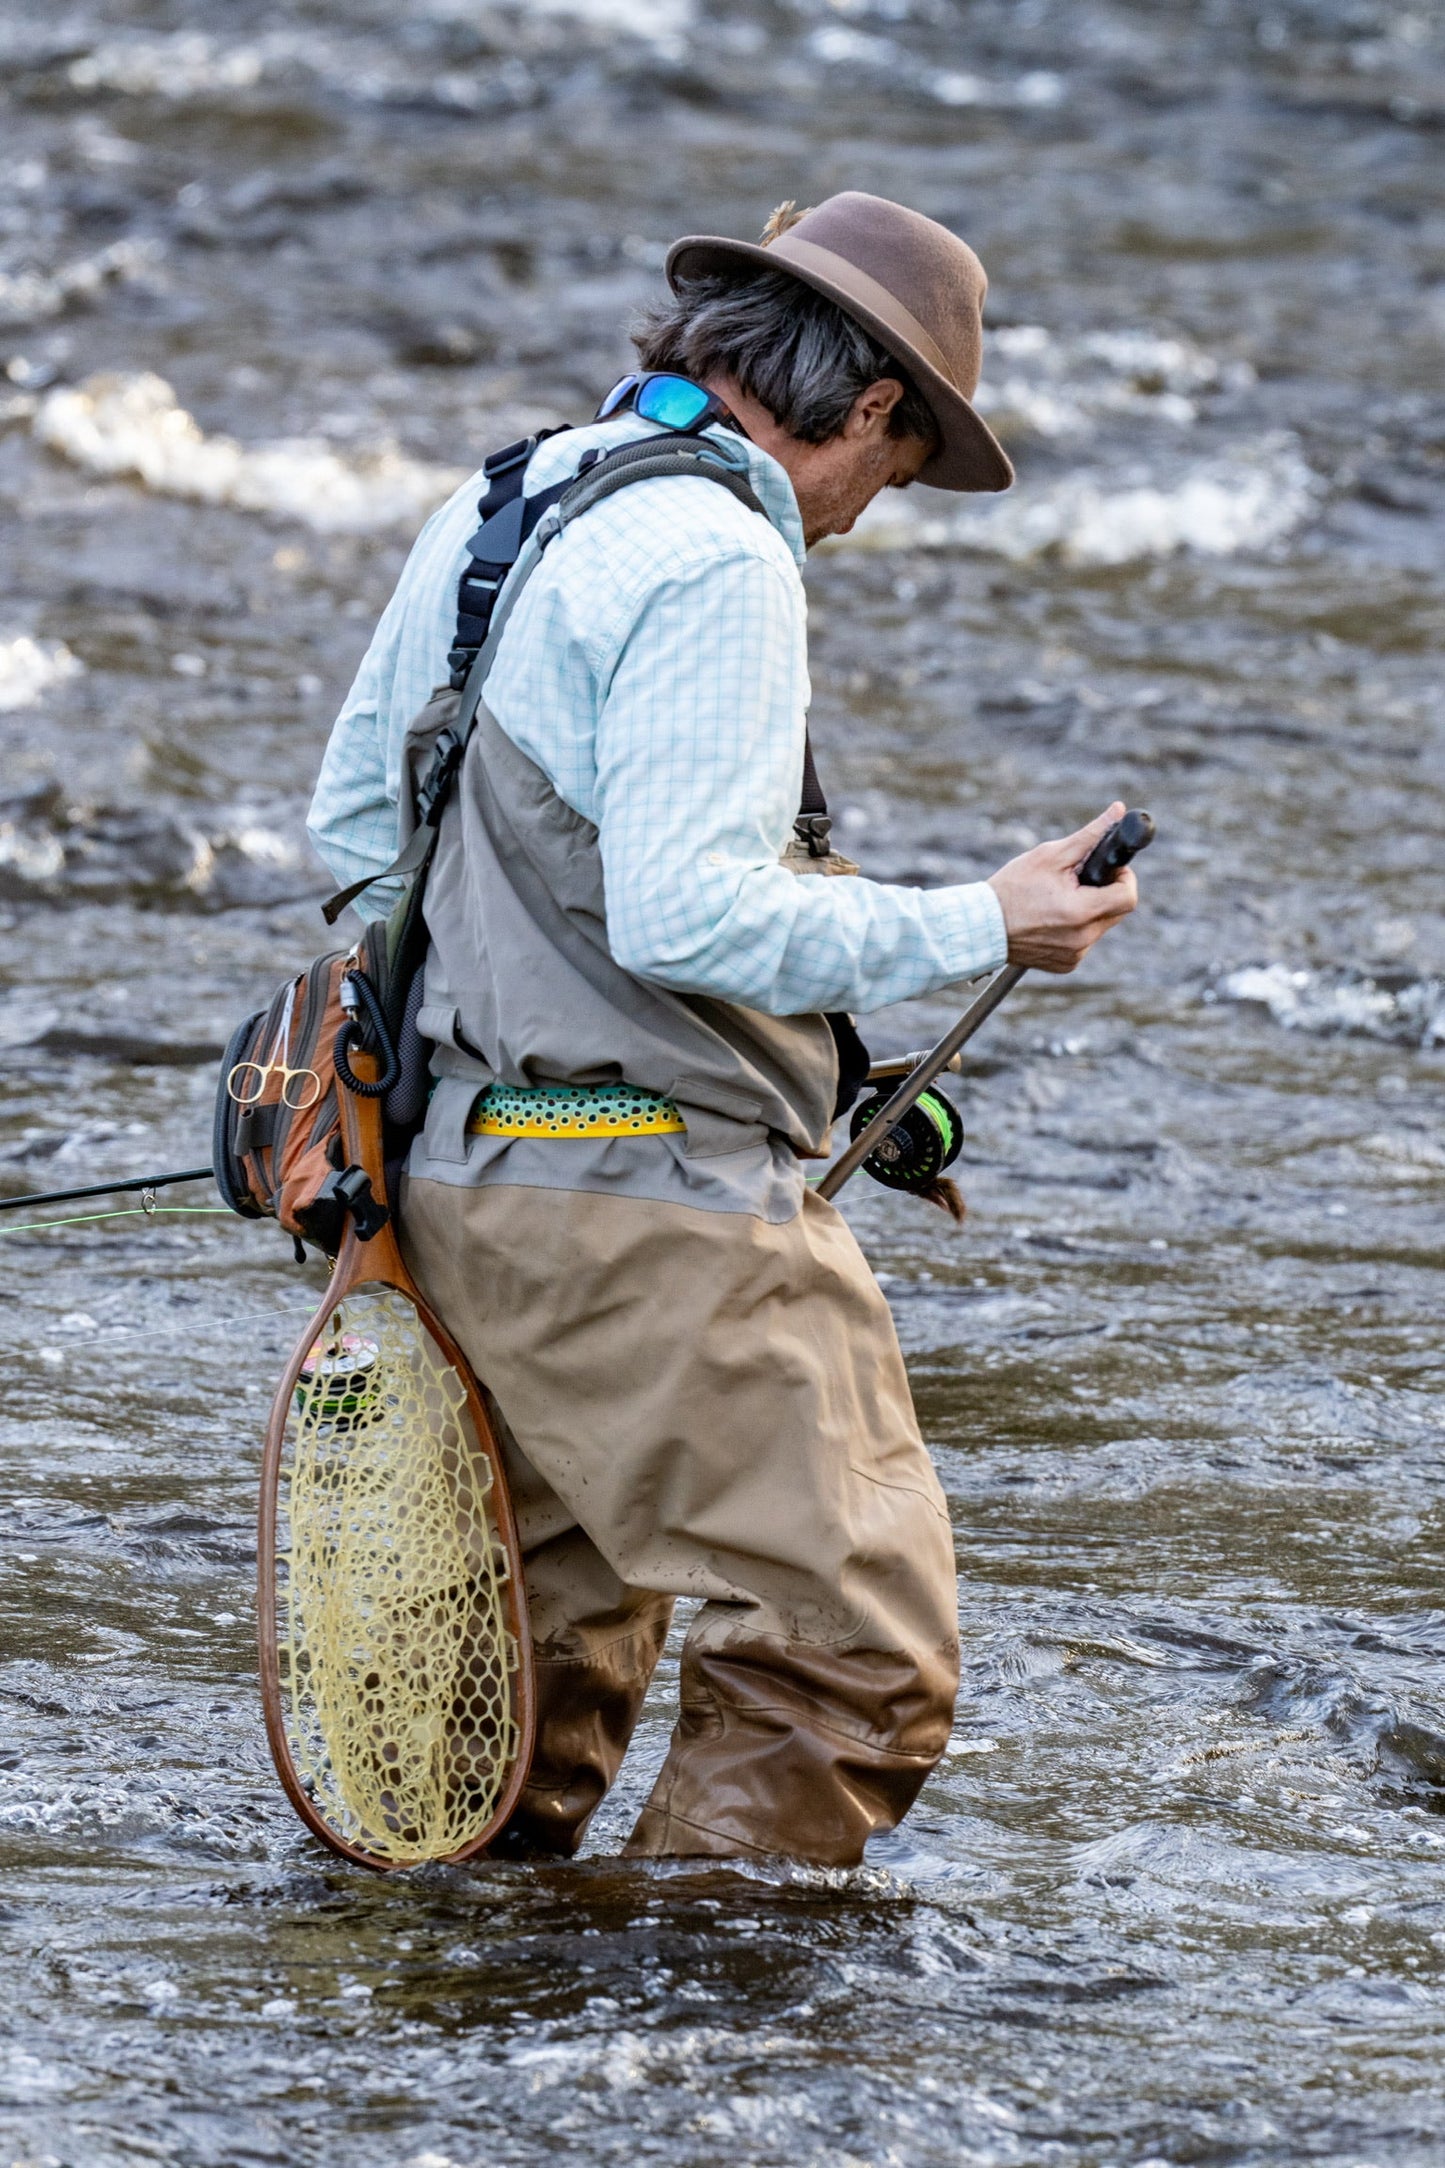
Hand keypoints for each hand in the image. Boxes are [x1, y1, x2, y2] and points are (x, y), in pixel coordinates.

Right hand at [987, 802, 1139, 973]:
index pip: (1128, 896)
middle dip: (1104, 891)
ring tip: (1058, 900)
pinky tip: (1051, 919)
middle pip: (1117, 912)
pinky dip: (1075, 928)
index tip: (1108, 869)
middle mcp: (1082, 939)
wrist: (981, 926)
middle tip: (1079, 880)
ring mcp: (1074, 955)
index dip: (1124, 878)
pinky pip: (1084, 942)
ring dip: (1090, 910)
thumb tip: (1118, 810)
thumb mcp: (1050, 856)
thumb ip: (1089, 835)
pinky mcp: (1065, 965)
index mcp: (1081, 912)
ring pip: (1100, 926)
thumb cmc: (1013, 887)